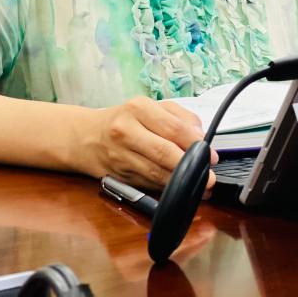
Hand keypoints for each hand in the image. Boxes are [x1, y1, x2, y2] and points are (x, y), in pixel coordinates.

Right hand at [83, 97, 218, 190]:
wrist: (86, 137)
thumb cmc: (125, 119)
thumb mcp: (150, 107)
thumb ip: (179, 116)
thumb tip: (200, 136)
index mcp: (138, 108)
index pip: (173, 128)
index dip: (195, 144)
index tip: (211, 155)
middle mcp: (126, 131)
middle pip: (164, 153)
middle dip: (190, 166)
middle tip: (208, 176)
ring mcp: (120, 156)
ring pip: (156, 173)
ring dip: (181, 182)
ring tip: (200, 185)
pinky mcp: (118, 176)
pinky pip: (148, 184)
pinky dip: (166, 188)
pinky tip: (180, 189)